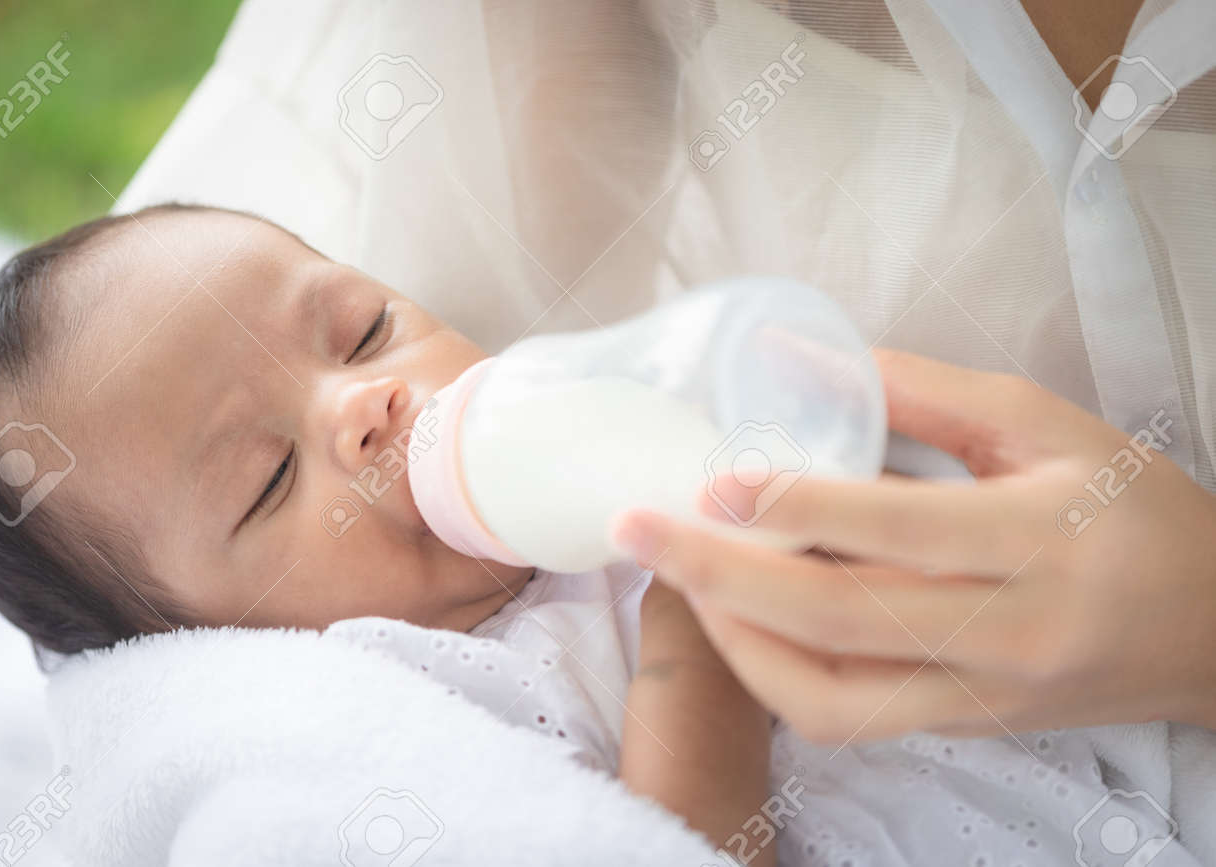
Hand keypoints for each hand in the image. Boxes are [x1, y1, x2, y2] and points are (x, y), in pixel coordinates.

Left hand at [613, 349, 1215, 744]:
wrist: (1208, 629)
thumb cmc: (1128, 510)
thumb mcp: (1045, 424)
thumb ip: (924, 391)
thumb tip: (804, 358)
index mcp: (1041, 535)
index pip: (897, 527)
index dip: (795, 506)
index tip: (711, 479)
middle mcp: (1009, 629)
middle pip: (839, 616)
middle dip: (720, 574)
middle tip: (638, 530)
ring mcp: (981, 693)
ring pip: (830, 693)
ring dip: (736, 639)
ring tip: (678, 577)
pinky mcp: (961, 725)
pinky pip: (847, 718)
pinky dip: (775, 677)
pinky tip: (738, 624)